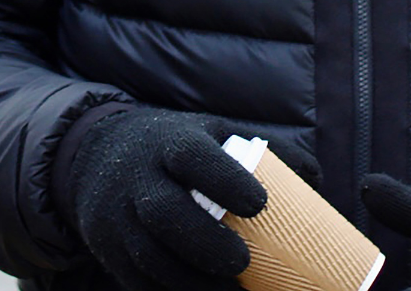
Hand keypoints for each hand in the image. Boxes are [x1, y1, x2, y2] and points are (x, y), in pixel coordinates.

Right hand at [61, 108, 264, 290]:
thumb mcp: (209, 134)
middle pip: (163, 211)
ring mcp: (117, 215)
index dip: (224, 180)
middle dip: (204, 241)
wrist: (94, 155)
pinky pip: (137, 281)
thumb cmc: (173, 150)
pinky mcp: (108, 248)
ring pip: (149, 254)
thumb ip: (264, 153)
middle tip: (241, 261)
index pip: (191, 156)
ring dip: (191, 282)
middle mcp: (137, 176)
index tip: (259, 204)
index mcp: (169, 142)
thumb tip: (316, 181)